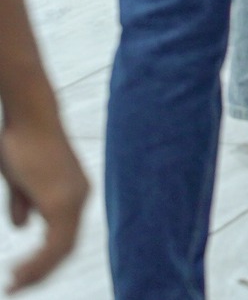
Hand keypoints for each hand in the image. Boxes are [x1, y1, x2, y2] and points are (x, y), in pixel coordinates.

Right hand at [1, 108, 87, 289]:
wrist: (28, 116)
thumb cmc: (20, 141)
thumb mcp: (20, 180)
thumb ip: (25, 203)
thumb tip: (24, 227)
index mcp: (72, 194)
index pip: (65, 237)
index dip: (44, 259)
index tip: (21, 275)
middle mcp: (80, 197)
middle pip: (66, 248)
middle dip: (41, 272)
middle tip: (16, 288)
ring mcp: (74, 199)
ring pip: (62, 250)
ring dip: (37, 272)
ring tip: (14, 284)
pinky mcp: (62, 201)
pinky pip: (56, 244)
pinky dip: (38, 263)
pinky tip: (18, 272)